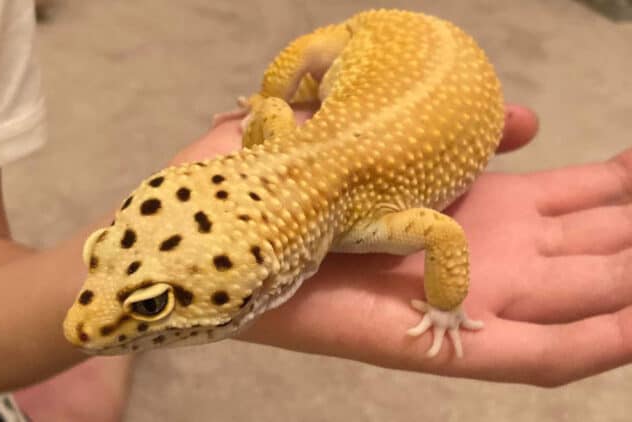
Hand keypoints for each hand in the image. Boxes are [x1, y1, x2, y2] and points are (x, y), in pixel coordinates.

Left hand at [174, 105, 630, 385]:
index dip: (620, 189)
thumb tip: (532, 120)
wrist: (216, 235)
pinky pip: (533, 356)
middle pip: (590, 250)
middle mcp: (479, 254)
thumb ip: (456, 127)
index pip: (570, 201)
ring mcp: (462, 301)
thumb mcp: (367, 126)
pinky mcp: (436, 343)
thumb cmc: (280, 175)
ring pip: (579, 300)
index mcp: (468, 204)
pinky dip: (598, 344)